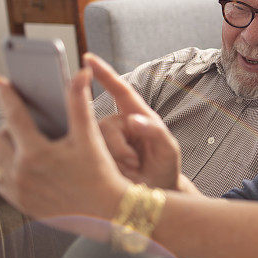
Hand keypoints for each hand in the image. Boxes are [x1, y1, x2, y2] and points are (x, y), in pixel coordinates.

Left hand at [0, 67, 126, 219]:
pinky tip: (30, 164)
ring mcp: (17, 190)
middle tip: (26, 123)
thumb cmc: (101, 174)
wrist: (105, 212)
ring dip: (6, 148)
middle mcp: (20, 172)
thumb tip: (80, 74)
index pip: (14, 115)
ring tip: (27, 143)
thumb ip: (79, 102)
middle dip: (8, 126)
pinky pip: (2, 179)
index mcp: (36, 153)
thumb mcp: (90, 136)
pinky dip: (10, 168)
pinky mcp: (18, 202)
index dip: (6, 95)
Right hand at [87, 54, 181, 189]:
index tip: (89, 59)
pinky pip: (91, 156)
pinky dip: (106, 167)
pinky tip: (120, 174)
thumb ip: (156, 132)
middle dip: (119, 147)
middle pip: (105, 124)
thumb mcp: (168, 151)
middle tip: (136, 163)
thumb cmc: (165, 169)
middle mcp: (120, 125)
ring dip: (115, 159)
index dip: (105, 75)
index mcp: (139, 116)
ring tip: (132, 170)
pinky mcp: (96, 156)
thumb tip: (134, 120)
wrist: (154, 198)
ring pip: (96, 142)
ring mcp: (106, 141)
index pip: (121, 91)